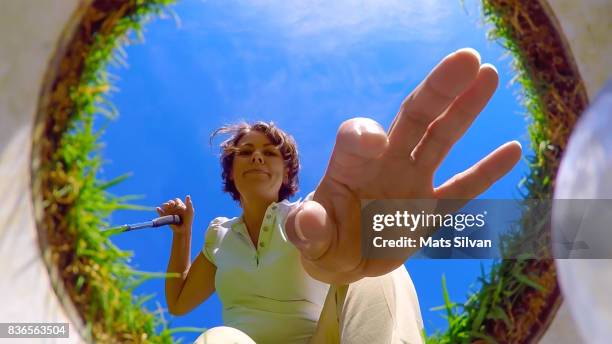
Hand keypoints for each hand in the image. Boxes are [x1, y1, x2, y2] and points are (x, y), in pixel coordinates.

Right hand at [156, 195, 194, 234]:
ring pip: (165, 206)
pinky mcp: (164, 216)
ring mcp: (168, 211)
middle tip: (172, 205)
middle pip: (170, 202)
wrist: (183, 229)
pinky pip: (160, 212)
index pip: (176, 200)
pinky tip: (158, 209)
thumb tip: (188, 195)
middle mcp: (173, 207)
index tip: (179, 206)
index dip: (177, 202)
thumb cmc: (188, 220)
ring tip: (166, 206)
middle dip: (170, 202)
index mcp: (179, 205)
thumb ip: (189, 204)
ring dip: (165, 205)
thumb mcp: (190, 212)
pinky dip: (159, 210)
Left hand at [285, 48, 521, 283]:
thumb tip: (307, 220)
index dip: (364, 134)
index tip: (375, 141)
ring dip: (464, 110)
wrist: (344, 260)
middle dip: (437, 91)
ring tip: (488, 75)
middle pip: (412, 119)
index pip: (356, 136)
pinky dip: (486, 172)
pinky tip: (513, 149)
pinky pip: (462, 188)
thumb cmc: (322, 240)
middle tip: (466, 59)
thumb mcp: (308, 238)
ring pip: (441, 140)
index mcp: (349, 166)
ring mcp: (411, 183)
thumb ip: (307, 229)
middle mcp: (385, 164)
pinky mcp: (430, 209)